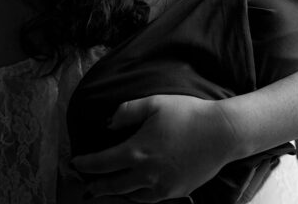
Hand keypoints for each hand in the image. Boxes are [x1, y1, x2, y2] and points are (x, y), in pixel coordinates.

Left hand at [71, 94, 241, 202]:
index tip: (75, 163)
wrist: (222, 133)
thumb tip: (109, 124)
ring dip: (116, 194)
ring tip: (107, 192)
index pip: (102, 163)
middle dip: (97, 186)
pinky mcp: (176, 191)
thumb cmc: (188, 114)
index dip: (86, 164)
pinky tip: (135, 192)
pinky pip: (150, 199)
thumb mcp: (154, 103)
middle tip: (86, 187)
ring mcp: (162, 187)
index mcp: (137, 151)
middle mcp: (146, 174)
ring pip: (131, 197)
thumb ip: (126, 111)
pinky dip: (137, 197)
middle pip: (113, 186)